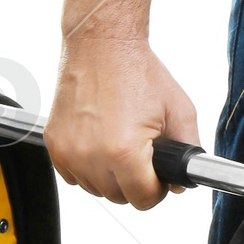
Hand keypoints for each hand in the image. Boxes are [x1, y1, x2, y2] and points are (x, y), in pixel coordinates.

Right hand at [46, 36, 199, 210]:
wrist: (102, 43)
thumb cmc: (138, 71)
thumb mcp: (179, 110)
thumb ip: (188, 150)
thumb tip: (180, 182)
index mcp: (124, 151)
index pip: (143, 199)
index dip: (156, 189)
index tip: (158, 176)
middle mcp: (91, 155)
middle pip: (118, 197)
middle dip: (134, 182)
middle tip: (142, 156)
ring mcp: (69, 151)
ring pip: (95, 189)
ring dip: (110, 176)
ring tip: (121, 146)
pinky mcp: (54, 143)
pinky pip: (72, 175)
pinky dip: (87, 167)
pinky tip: (100, 143)